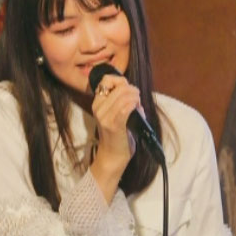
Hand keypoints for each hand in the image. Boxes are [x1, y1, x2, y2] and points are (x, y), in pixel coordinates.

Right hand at [89, 74, 140, 202]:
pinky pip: (126, 107)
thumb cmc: (118, 134)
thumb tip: (135, 92)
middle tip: (137, 99)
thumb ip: (122, 100)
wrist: (113, 156)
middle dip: (132, 89)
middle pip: (119, 85)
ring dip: (135, 97)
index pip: (106, 79)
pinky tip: (137, 109)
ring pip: (124, 95)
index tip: (128, 90)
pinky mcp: (114, 124)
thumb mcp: (115, 114)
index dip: (121, 81)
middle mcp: (98, 107)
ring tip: (138, 105)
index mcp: (97, 103)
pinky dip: (134, 105)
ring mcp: (105, 116)